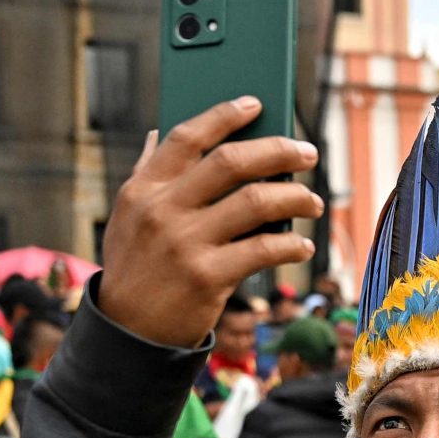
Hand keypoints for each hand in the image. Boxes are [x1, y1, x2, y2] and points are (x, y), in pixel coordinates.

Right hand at [94, 99, 320, 348]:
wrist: (128, 334)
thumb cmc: (135, 270)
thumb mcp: (126, 219)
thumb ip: (144, 174)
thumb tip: (153, 133)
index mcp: (143, 190)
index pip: (187, 137)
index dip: (224, 114)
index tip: (256, 104)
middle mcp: (163, 211)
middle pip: (231, 161)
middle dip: (278, 150)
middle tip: (308, 153)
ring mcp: (185, 244)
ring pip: (255, 201)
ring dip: (294, 197)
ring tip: (312, 202)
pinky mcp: (208, 277)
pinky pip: (264, 250)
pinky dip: (291, 245)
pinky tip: (302, 246)